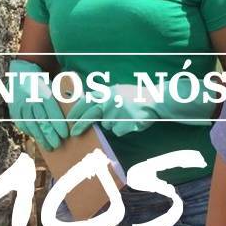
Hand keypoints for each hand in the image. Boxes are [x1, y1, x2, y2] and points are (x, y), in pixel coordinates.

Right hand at [6, 59, 67, 150]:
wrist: (21, 73)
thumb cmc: (43, 82)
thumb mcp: (52, 86)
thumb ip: (61, 98)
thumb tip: (73, 114)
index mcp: (43, 94)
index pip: (52, 112)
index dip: (59, 124)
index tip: (65, 134)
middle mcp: (31, 100)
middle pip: (42, 121)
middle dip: (51, 135)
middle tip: (58, 144)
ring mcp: (21, 106)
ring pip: (32, 125)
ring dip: (41, 138)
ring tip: (49, 147)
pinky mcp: (14, 110)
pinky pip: (22, 124)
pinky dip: (30, 132)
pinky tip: (37, 138)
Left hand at [67, 83, 216, 137]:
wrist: (156, 101)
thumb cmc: (136, 97)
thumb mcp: (118, 92)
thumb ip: (103, 97)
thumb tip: (86, 103)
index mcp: (107, 92)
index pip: (86, 101)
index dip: (75, 111)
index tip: (68, 120)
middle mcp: (111, 101)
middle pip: (90, 116)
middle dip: (80, 125)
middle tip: (73, 133)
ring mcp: (118, 112)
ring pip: (107, 126)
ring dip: (114, 125)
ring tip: (126, 117)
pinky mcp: (126, 123)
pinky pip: (119, 132)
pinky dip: (124, 129)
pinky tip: (132, 121)